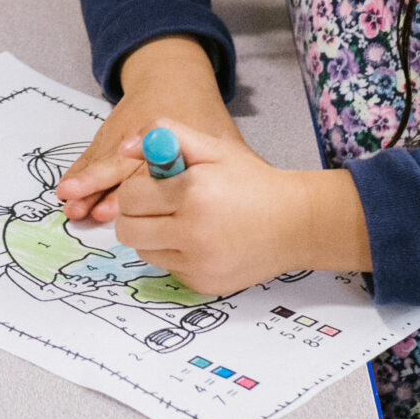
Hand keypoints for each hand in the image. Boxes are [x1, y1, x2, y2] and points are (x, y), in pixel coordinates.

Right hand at [55, 38, 243, 222]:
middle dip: (99, 188)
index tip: (120, 207)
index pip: (149, 167)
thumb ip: (231, 166)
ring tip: (68, 202)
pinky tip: (66, 191)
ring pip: (100, 161)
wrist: (171, 72)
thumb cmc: (200, 110)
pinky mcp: (108, 135)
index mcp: (170, 139)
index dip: (134, 188)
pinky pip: (91, 155)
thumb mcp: (221, 136)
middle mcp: (141, 136)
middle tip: (84, 211)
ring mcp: (121, 134)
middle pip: (118, 166)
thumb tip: (249, 203)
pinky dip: (79, 172)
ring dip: (84, 183)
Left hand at [103, 120, 367, 298]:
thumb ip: (165, 134)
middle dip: (134, 214)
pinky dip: (174, 254)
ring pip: (144, 251)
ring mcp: (198, 264)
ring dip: (152, 235)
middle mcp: (193, 233)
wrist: (294, 224)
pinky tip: (199, 240)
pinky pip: (168, 268)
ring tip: (179, 221)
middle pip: (128, 230)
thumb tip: (125, 147)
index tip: (152, 186)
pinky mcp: (203, 284)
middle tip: (154, 205)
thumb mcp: (212, 147)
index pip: (130, 196)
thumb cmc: (251, 182)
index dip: (136, 188)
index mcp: (193, 193)